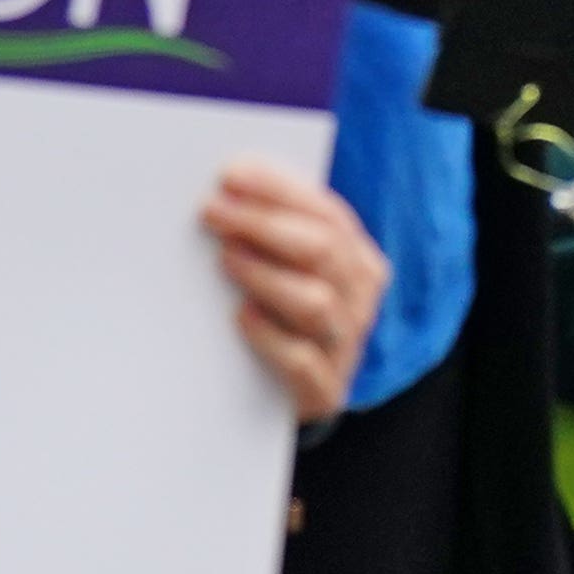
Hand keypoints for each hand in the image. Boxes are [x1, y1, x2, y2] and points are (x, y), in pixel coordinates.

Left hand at [201, 158, 380, 425]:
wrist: (282, 397)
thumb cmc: (278, 317)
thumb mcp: (287, 270)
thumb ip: (274, 233)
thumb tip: (229, 189)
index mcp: (359, 260)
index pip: (327, 213)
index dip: (279, 192)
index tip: (230, 176)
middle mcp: (360, 300)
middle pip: (321, 251)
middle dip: (263, 224)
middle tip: (213, 212)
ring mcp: (346, 347)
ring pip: (315, 302)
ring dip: (266, 275)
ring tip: (225, 259)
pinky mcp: (324, 392)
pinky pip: (302, 361)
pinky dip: (270, 336)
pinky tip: (241, 316)